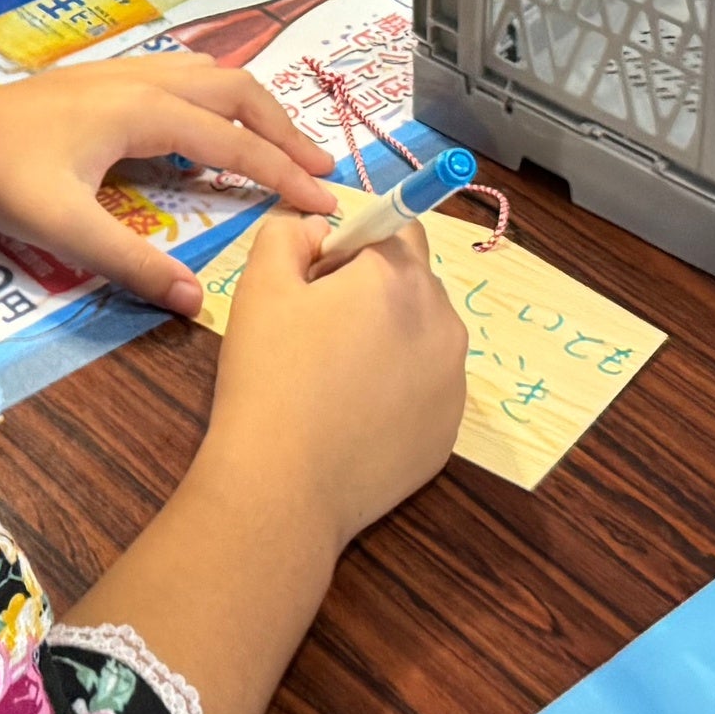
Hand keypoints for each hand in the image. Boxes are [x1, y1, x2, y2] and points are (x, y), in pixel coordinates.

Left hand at [0, 53, 338, 314]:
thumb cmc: (0, 177)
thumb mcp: (64, 229)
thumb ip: (132, 263)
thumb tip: (194, 300)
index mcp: (143, 110)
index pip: (234, 141)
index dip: (283, 172)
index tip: (324, 200)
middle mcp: (141, 80)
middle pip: (236, 91)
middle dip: (283, 130)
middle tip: (318, 169)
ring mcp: (120, 74)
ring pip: (209, 77)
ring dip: (252, 109)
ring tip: (281, 145)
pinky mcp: (101, 83)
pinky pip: (182, 79)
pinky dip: (217, 101)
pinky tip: (210, 129)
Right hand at [197, 209, 464, 541]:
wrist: (284, 487)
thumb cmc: (268, 378)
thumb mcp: (260, 286)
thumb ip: (288, 234)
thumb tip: (318, 230)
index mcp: (397, 276)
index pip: (396, 226)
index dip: (352, 247)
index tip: (316, 283)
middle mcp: (442, 321)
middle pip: (415, 281)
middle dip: (374, 291)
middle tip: (318, 331)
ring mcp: (454, 381)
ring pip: (425, 336)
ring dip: (391, 339)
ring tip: (336, 380)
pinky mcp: (450, 431)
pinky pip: (428, 389)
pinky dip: (399, 391)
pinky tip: (354, 418)